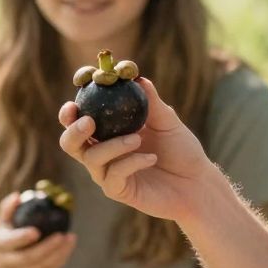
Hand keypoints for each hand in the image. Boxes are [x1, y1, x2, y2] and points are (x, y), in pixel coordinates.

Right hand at [0, 191, 77, 267]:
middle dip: (47, 248)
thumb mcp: (3, 221)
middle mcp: (6, 262)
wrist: (3, 261)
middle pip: (27, 258)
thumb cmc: (7, 233)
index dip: (22, 238)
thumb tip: (17, 196)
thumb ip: (8, 208)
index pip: (9, 242)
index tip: (36, 231)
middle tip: (62, 235)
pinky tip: (67, 249)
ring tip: (70, 239)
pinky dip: (59, 262)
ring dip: (58, 255)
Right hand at [57, 78, 214, 224]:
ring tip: (137, 139)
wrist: (197, 182)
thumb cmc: (181, 150)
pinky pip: (113, 175)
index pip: (78, 120)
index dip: (69, 112)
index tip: (74, 99)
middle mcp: (102, 152)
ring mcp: (108, 173)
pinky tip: (151, 158)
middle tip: (88, 121)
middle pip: (70, 143)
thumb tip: (138, 78)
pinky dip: (131, 162)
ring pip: (91, 158)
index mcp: (108, 131)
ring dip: (112, 145)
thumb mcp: (167, 121)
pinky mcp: (118, 190)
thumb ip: (151, 102)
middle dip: (73, 131)